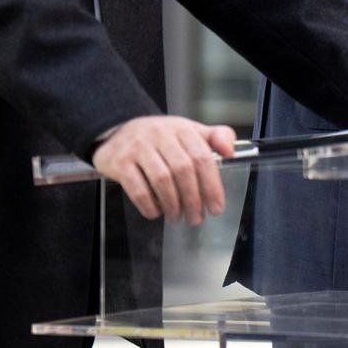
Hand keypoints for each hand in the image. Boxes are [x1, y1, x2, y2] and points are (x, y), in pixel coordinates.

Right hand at [91, 115, 234, 224]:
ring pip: (161, 179)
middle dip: (193, 199)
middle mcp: (160, 134)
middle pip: (183, 170)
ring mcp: (138, 147)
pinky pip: (137, 188)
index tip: (216, 207)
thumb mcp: (188, 131)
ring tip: (176, 217)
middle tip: (196, 218)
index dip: (212, 185)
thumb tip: (230, 151)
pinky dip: (149, 205)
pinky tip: (155, 213)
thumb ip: (215, 138)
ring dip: (172, 204)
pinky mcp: (119, 162)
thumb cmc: (159, 137)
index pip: (202, 157)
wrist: (117, 132)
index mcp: (181, 128)